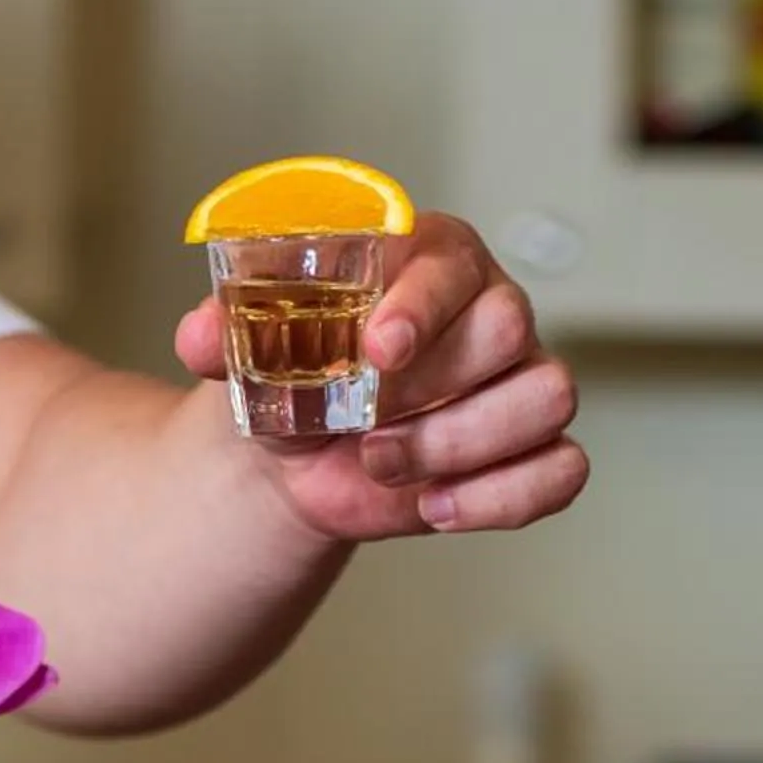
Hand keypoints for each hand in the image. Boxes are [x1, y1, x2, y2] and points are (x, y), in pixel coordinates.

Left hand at [175, 214, 585, 541]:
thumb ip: (225, 328)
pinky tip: (435, 505)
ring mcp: (522, 379)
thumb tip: (200, 334)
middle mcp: (490, 309)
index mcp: (428, 257)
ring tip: (385, 462)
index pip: (452, 264)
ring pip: (546, 397)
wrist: (301, 449)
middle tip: (363, 424)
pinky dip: (502, 497)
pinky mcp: (537, 448)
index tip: (375, 349)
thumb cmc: (293, 372)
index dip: (422, 306)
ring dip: (462, 444)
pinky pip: (563, 469)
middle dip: (432, 388)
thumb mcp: (249, 344)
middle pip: (509, 328)